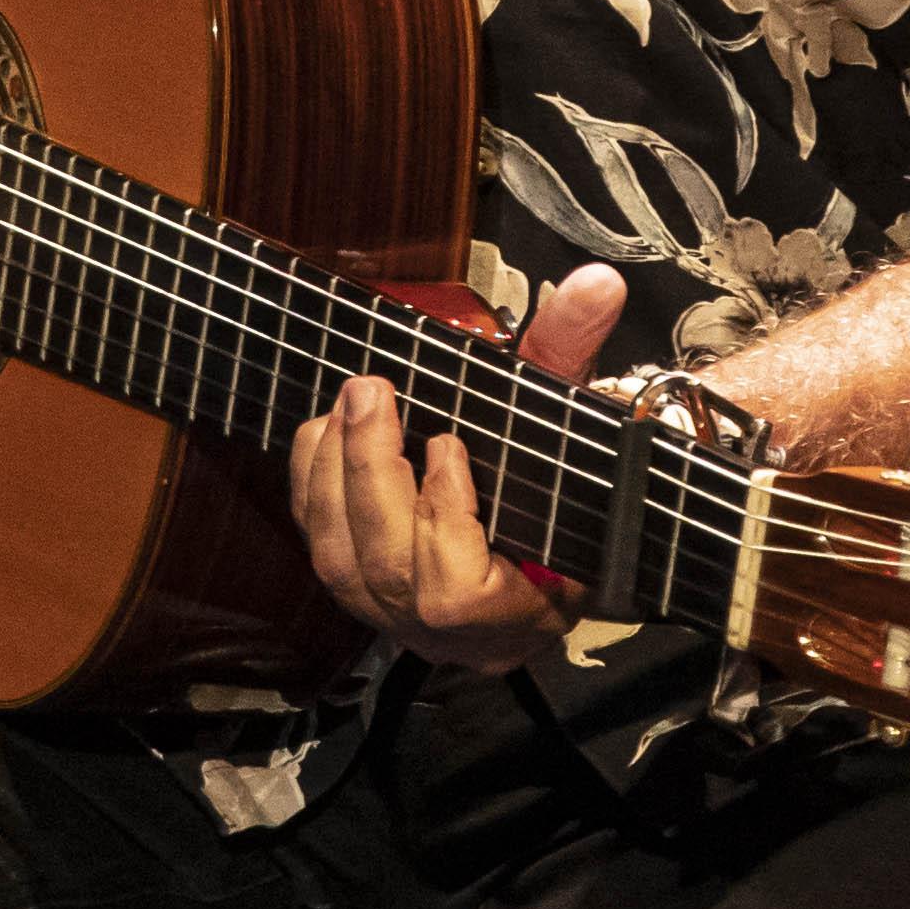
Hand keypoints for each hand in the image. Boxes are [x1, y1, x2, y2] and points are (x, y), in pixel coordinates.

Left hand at [292, 264, 629, 665]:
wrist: (526, 561)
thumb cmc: (552, 499)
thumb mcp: (569, 429)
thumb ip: (571, 355)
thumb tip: (597, 282)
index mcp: (510, 609)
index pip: (454, 592)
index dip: (443, 517)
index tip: (448, 446)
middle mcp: (442, 626)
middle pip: (387, 567)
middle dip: (371, 471)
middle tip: (371, 391)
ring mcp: (391, 613)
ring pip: (341, 562)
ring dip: (334, 474)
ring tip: (350, 401)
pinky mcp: (353, 587)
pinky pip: (318, 543)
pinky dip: (312, 484)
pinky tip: (326, 429)